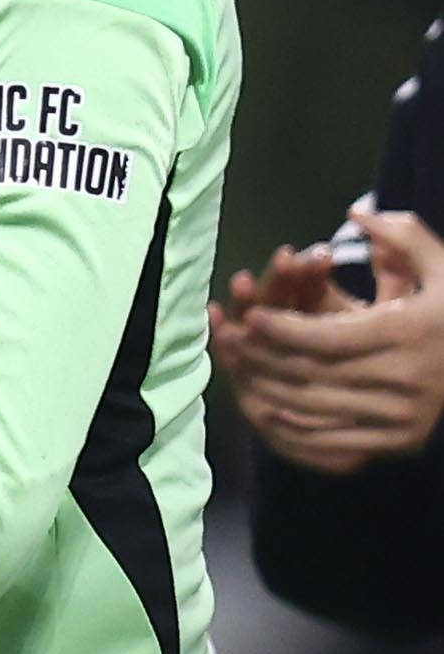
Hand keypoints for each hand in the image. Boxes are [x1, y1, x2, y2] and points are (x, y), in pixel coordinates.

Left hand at [215, 206, 443, 472]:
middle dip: (265, 357)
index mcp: (412, 333)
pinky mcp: (400, 442)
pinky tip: (269, 409)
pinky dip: (296, 427)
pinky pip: (334, 439)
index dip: (283, 329)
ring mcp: (403, 415)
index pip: (329, 337)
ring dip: (270, 390)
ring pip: (318, 407)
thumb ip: (403, 235)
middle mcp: (407, 378)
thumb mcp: (443, 267)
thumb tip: (357, 211)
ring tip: (241, 370)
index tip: (250, 315)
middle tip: (231, 341)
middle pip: (315, 373)